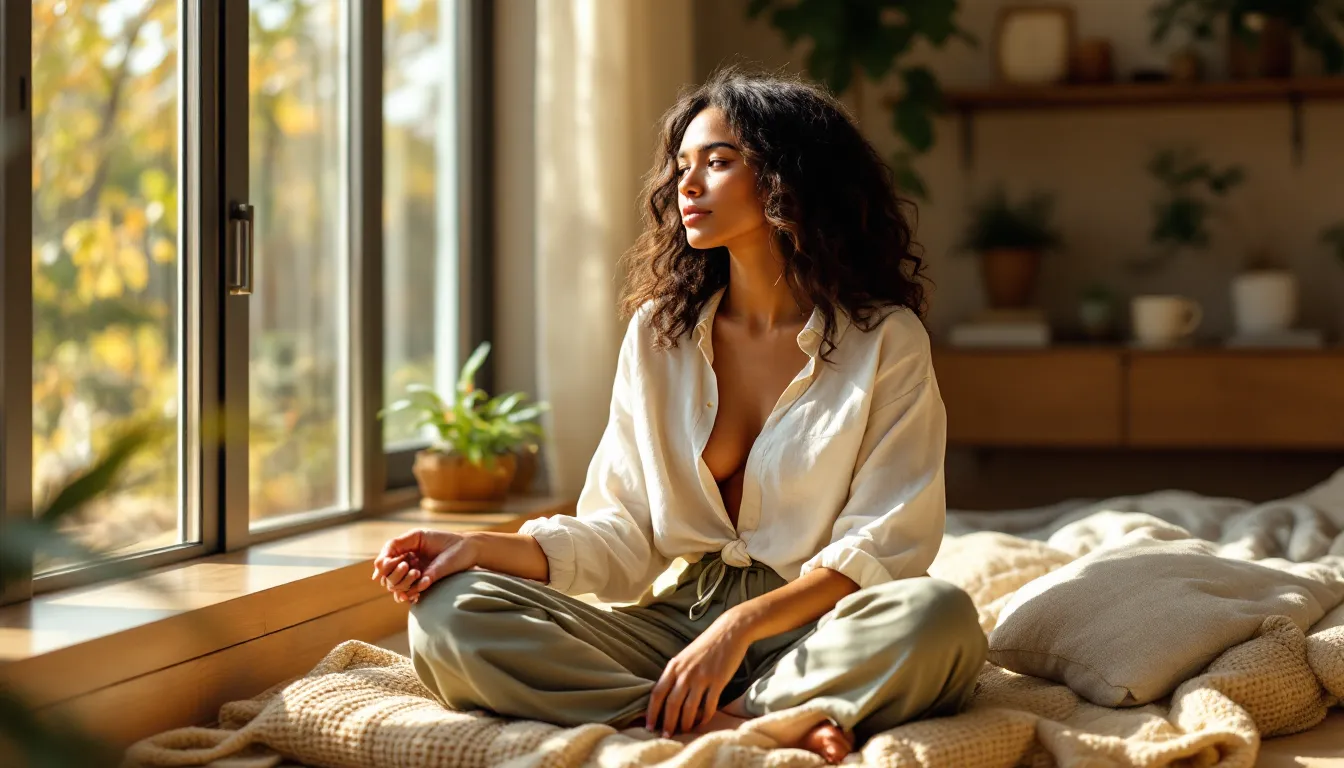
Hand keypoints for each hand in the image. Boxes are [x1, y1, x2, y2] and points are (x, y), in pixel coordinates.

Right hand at [372, 529, 477, 603]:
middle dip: (394, 574)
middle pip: (386, 579)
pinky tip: (424, 583)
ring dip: (404, 583)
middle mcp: (405, 567)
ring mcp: (415, 578)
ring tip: (417, 573)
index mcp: (401, 553)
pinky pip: (410, 594)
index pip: (382, 564)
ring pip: (396, 588)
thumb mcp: (416, 537)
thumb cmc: (442, 540)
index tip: (397, 560)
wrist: (466, 548)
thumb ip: (396, 545)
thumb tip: (377, 564)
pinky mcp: (425, 586)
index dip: (384, 565)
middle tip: (408, 566)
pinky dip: (413, 591)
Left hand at [646, 614, 750, 737]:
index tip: (649, 727)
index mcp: (673, 666)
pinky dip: (704, 717)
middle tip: (666, 737)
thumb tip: (666, 697)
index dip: (651, 712)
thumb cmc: (706, 645)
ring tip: (684, 732)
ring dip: (685, 723)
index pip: (657, 693)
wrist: (728, 632)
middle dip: (667, 724)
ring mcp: (701, 677)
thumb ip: (675, 674)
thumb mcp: (684, 657)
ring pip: (689, 708)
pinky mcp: (718, 681)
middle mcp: (685, 673)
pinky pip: (709, 705)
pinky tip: (702, 723)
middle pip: (671, 704)